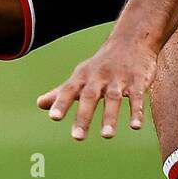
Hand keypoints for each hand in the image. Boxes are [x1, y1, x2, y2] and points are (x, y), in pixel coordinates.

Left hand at [37, 33, 156, 140]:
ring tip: (107, 136)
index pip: (69, 90)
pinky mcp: (138, 81)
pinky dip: (136, 111)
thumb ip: (61, 92)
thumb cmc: (101, 64)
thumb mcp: (81, 76)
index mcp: (83, 77)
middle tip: (77, 138)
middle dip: (84, 116)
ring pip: (113, 98)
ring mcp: (119, 78)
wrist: (132, 40)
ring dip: (110, 117)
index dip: (61, 103)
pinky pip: (137, 97)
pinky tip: (135, 126)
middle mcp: (99, 77)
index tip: (54, 117)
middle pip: (90, 96)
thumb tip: (39, 104)